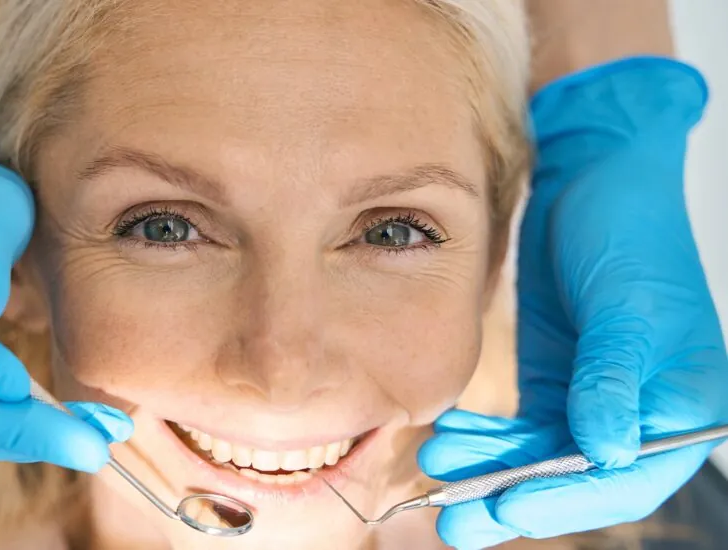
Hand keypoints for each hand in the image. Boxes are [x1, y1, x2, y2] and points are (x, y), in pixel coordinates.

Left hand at [419, 57, 727, 547]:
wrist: (592, 180)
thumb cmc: (628, 233)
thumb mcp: (626, 305)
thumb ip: (613, 377)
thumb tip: (608, 453)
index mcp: (684, 405)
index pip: (629, 476)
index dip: (570, 500)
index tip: (512, 507)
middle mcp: (640, 412)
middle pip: (577, 481)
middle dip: (515, 500)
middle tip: (455, 519)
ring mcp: (593, 400)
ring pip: (540, 459)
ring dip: (489, 470)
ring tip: (437, 468)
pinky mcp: (555, 383)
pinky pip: (519, 428)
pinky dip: (486, 438)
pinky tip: (449, 438)